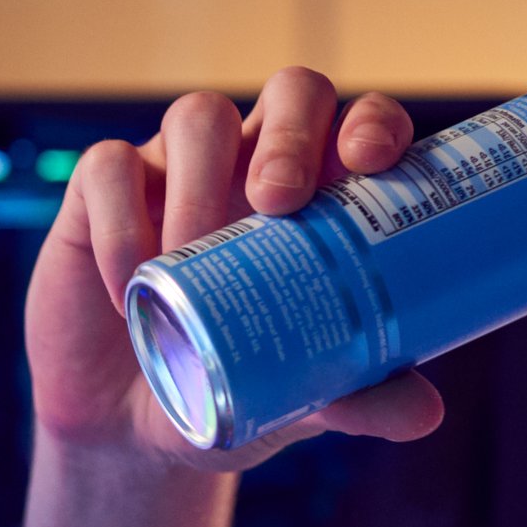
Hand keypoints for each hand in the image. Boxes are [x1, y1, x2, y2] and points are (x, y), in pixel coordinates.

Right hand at [23, 65, 449, 468]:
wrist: (130, 435)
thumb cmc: (228, 392)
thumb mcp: (298, 404)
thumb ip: (359, 400)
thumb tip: (425, 414)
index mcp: (320, 199)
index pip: (360, 124)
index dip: (372, 122)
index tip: (369, 162)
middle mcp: (255, 165)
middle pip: (291, 91)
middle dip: (290, 133)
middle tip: (276, 202)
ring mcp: (177, 169)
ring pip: (199, 115)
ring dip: (198, 183)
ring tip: (184, 261)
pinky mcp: (100, 193)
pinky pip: (108, 168)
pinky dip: (120, 224)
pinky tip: (128, 286)